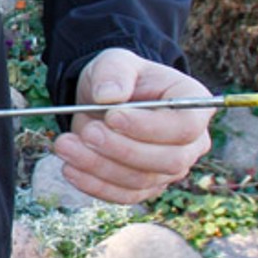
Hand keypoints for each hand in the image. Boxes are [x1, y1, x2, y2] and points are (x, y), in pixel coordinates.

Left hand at [52, 47, 212, 204]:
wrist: (104, 101)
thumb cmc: (118, 79)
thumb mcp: (114, 62)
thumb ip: (114, 72)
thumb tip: (108, 95)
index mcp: (192, 105)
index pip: (185, 127)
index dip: (148, 127)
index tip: (111, 116)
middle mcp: (190, 142)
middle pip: (169, 160)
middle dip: (122, 150)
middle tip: (86, 133)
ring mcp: (169, 168)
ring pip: (141, 180)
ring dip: (99, 167)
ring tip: (65, 145)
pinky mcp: (146, 186)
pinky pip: (124, 195)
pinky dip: (95, 185)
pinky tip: (70, 169)